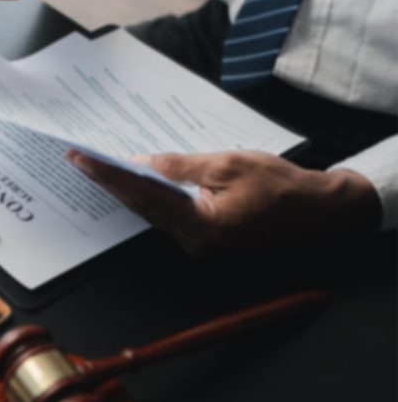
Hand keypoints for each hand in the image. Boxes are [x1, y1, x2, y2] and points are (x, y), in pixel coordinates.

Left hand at [67, 149, 381, 258]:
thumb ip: (181, 167)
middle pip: (139, 207)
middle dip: (108, 181)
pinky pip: (168, 213)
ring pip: (151, 211)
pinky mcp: (206, 236)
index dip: (108, 175)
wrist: (322, 212)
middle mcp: (193, 241)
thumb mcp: (229, 165)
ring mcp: (199, 242)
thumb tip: (141, 163)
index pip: (141, 195)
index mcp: (199, 227)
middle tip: (78, 160)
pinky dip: (148, 195)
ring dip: (124, 188)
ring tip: (95, 166)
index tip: (81, 159)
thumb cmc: (283, 186)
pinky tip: (132, 179)